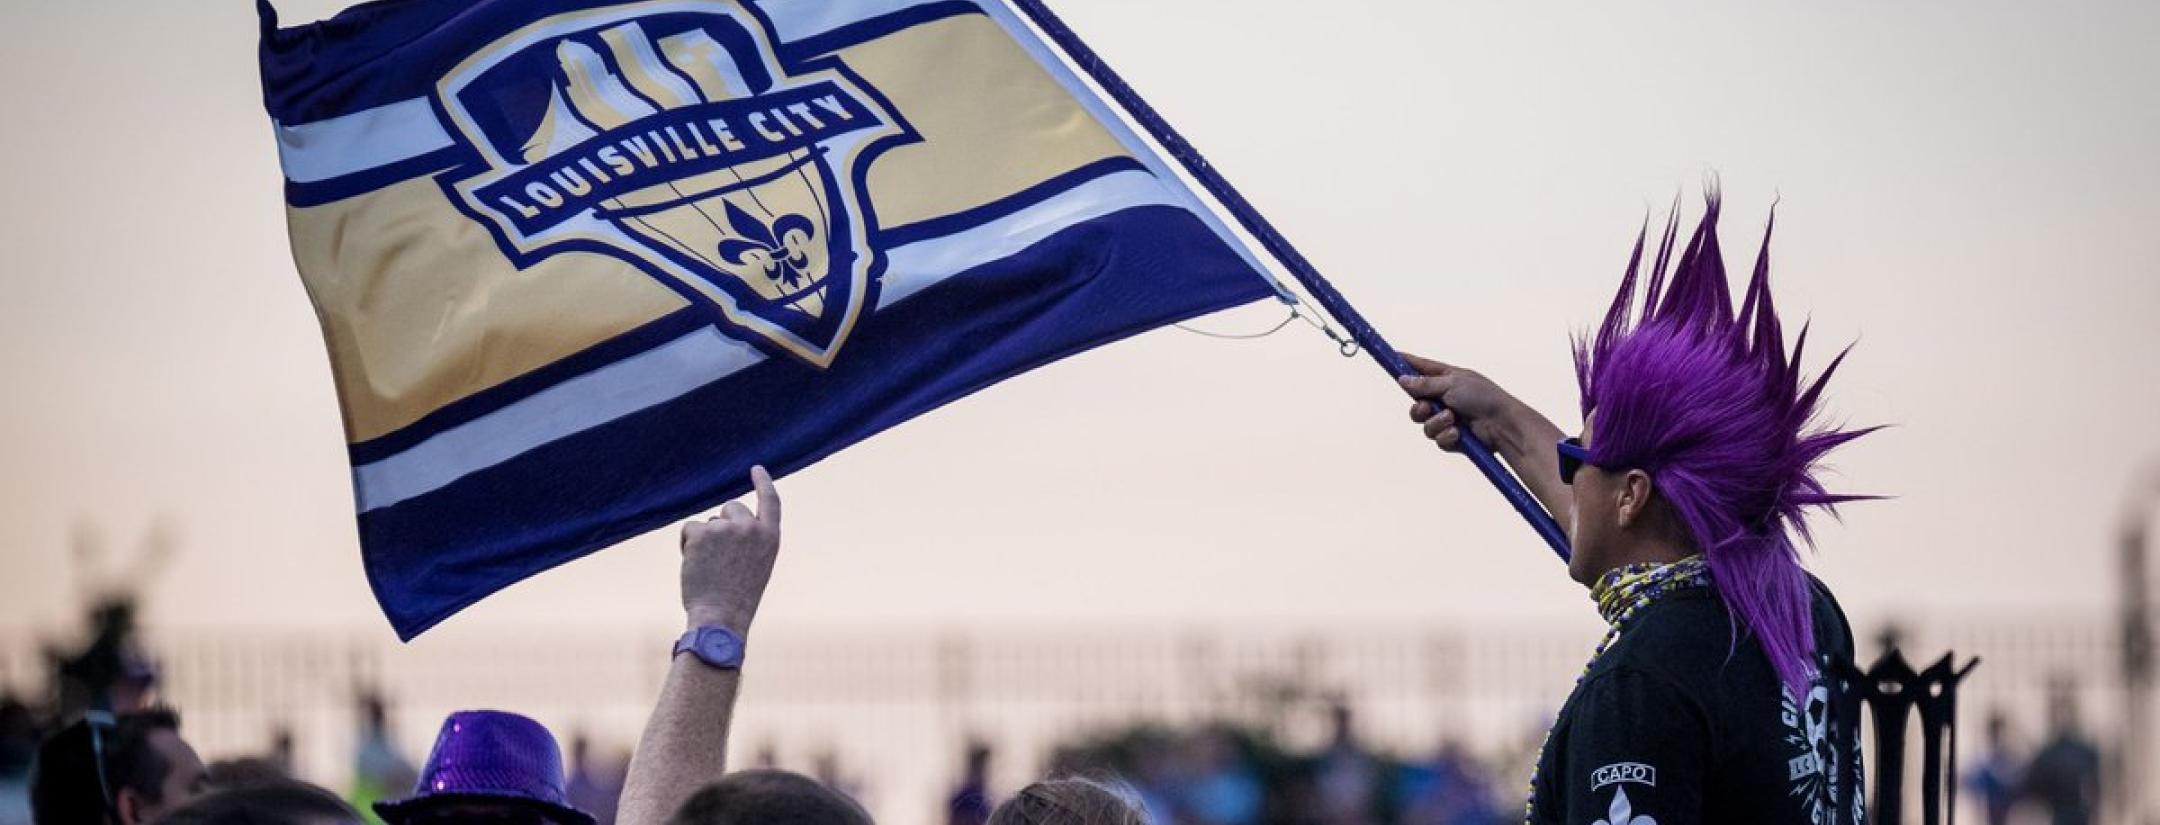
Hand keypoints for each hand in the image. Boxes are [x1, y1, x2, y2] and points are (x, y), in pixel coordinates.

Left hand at [679, 466, 781, 634]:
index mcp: (770, 538)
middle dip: (722, 523)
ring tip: (709, 568)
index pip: (770, 501)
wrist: (721, 616)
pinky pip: (689, 529)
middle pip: (732, 507)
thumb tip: (727, 522)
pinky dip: (687, 544)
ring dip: (703, 540)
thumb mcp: (756, 565)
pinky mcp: (702, 533)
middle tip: (719, 555)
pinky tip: (695, 565)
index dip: (763, 483)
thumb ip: (750, 540)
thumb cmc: (737, 598)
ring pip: (708, 522)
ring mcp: (726, 528)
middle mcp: (751, 528)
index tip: (756, 469)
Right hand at [1397, 353, 1520, 452]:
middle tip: (1427, 407)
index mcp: (1446, 377)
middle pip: (1416, 402)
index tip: (1390, 355)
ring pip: (1423, 423)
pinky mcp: (1451, 437)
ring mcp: (1447, 418)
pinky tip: (1458, 433)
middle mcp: (1445, 397)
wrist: (1501, 424)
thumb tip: (1403, 379)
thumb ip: (1425, 383)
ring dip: (1435, 422)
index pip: (1421, 367)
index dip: (1405, 363)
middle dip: (1419, 407)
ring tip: (1452, 419)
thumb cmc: (1483, 397)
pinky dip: (1445, 435)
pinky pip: (1436, 438)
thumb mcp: (1452, 384)